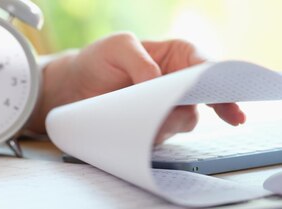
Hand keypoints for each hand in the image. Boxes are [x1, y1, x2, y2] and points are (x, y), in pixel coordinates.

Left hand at [28, 32, 244, 143]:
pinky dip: (156, 134)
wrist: (72, 88)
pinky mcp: (153, 126)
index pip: (206, 65)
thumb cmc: (97, 60)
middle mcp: (178, 82)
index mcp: (177, 55)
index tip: (228, 93)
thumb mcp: (116, 48)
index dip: (222, 79)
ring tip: (155, 118)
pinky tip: (144, 129)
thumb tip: (156, 82)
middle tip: (229, 116)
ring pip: (186, 119)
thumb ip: (139, 60)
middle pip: (209, 96)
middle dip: (221, 106)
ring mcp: (168, 107)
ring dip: (174, 121)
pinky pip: (164, 135)